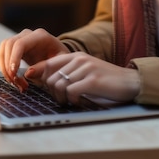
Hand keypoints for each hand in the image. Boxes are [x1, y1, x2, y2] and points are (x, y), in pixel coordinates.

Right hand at [0, 28, 68, 90]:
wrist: (59, 54)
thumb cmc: (60, 58)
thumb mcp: (59, 63)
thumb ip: (45, 67)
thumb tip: (27, 73)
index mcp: (40, 36)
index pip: (20, 43)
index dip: (14, 58)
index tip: (13, 73)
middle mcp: (28, 34)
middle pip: (9, 44)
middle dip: (8, 65)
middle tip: (15, 82)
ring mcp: (20, 38)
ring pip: (4, 48)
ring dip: (4, 67)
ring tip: (15, 82)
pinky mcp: (14, 46)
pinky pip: (3, 54)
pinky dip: (4, 67)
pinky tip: (13, 79)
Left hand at [25, 51, 140, 105]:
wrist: (129, 82)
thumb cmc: (105, 81)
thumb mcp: (85, 72)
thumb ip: (68, 73)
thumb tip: (46, 81)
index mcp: (76, 56)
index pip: (48, 63)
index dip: (36, 72)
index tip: (28, 78)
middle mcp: (79, 59)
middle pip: (51, 77)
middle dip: (51, 92)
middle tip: (61, 99)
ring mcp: (86, 69)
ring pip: (58, 85)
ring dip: (61, 98)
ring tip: (70, 101)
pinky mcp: (92, 80)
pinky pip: (71, 92)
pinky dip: (72, 100)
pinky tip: (79, 102)